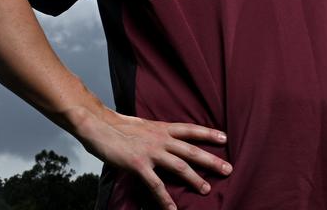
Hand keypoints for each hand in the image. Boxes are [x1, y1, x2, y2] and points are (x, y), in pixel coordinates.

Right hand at [72, 106, 231, 209]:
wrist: (98, 125)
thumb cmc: (117, 126)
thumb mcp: (142, 125)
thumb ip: (155, 133)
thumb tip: (163, 139)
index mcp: (161, 128)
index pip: (190, 129)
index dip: (208, 133)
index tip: (224, 138)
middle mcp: (160, 139)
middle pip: (191, 150)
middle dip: (211, 160)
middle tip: (228, 169)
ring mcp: (150, 152)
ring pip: (179, 166)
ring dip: (194, 179)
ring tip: (206, 189)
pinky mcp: (138, 165)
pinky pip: (156, 185)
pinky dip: (165, 199)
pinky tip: (172, 209)